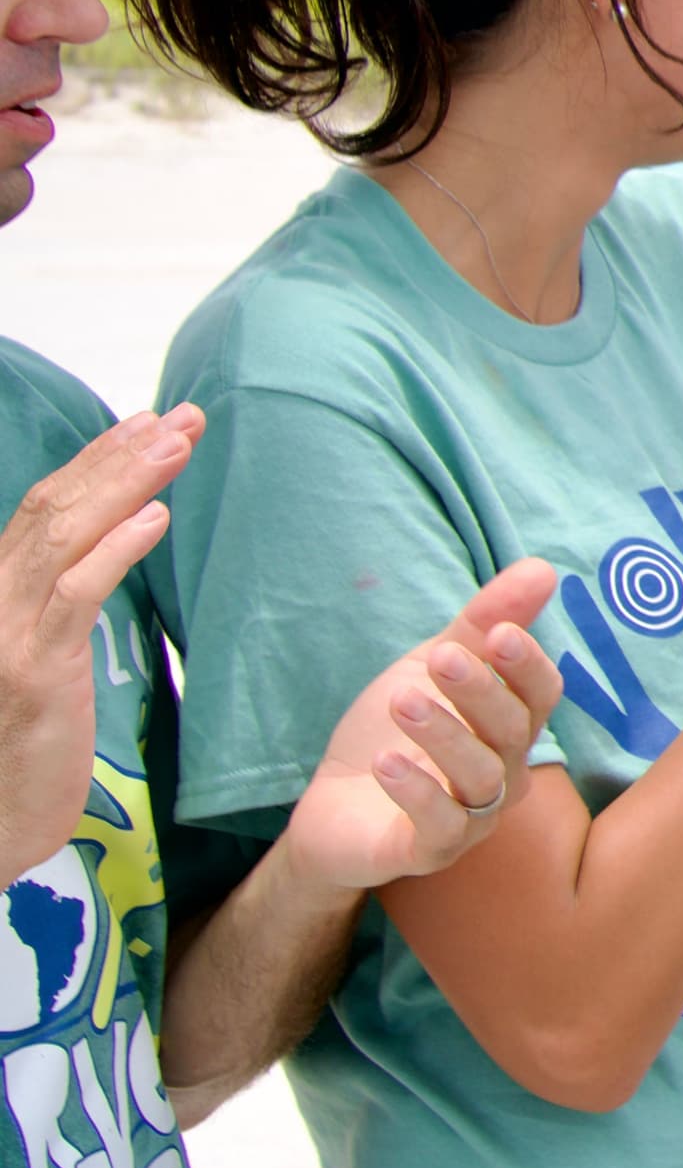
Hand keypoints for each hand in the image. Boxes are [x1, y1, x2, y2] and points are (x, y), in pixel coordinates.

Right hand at [0, 407, 201, 874]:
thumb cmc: (16, 751)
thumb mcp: (34, 666)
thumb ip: (54, 607)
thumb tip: (109, 548)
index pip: (41, 510)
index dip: (94, 463)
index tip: (146, 426)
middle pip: (53, 509)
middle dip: (119, 457)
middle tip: (180, 417)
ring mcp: (1, 636)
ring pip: (63, 537)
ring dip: (125, 484)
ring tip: (176, 446)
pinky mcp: (29, 674)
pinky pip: (74, 595)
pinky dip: (115, 549)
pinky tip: (156, 519)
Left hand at [285, 561, 565, 891]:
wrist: (333, 809)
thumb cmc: (393, 733)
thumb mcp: (428, 668)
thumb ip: (482, 622)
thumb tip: (542, 567)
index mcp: (510, 727)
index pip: (542, 694)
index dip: (526, 665)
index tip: (498, 633)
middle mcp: (504, 773)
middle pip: (514, 731)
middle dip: (481, 691)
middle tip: (440, 658)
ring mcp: (473, 818)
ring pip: (481, 777)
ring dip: (444, 734)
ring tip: (402, 701)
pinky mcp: (430, 851)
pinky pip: (442, 827)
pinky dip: (418, 791)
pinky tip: (387, 762)